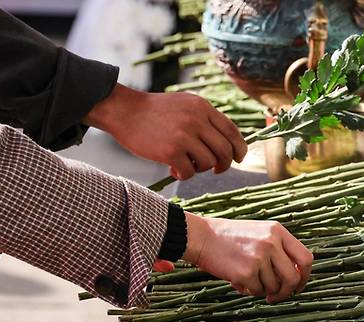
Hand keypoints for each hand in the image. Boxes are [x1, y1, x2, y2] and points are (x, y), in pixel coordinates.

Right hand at [83, 83, 246, 179]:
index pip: (232, 131)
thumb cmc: (155, 112)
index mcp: (203, 107)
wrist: (124, 110)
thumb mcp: (185, 105)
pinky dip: (185, 175)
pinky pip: (190, 172)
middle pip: (225, 150)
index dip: (240, 148)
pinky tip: (174, 170)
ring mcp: (184, 135)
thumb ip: (205, 119)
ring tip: (187, 164)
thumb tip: (228, 143)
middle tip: (216, 169)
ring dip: (201, 169)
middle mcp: (196, 120)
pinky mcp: (170, 151)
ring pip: (209, 163)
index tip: (238, 158)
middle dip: (225, 164)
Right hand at [182, 213, 313, 302]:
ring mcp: (259, 257)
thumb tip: (295, 277)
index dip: (305, 276)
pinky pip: (257, 291)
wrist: (200, 236)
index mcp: (278, 231)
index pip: (306, 258)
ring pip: (274, 287)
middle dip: (286, 291)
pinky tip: (239, 282)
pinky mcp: (246, 272)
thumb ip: (279, 249)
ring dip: (264, 290)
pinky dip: (250, 291)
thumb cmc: (229, 238)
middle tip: (276, 295)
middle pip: (293, 277)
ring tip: (250, 281)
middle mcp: (271, 242)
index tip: (298, 285)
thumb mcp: (260, 233)